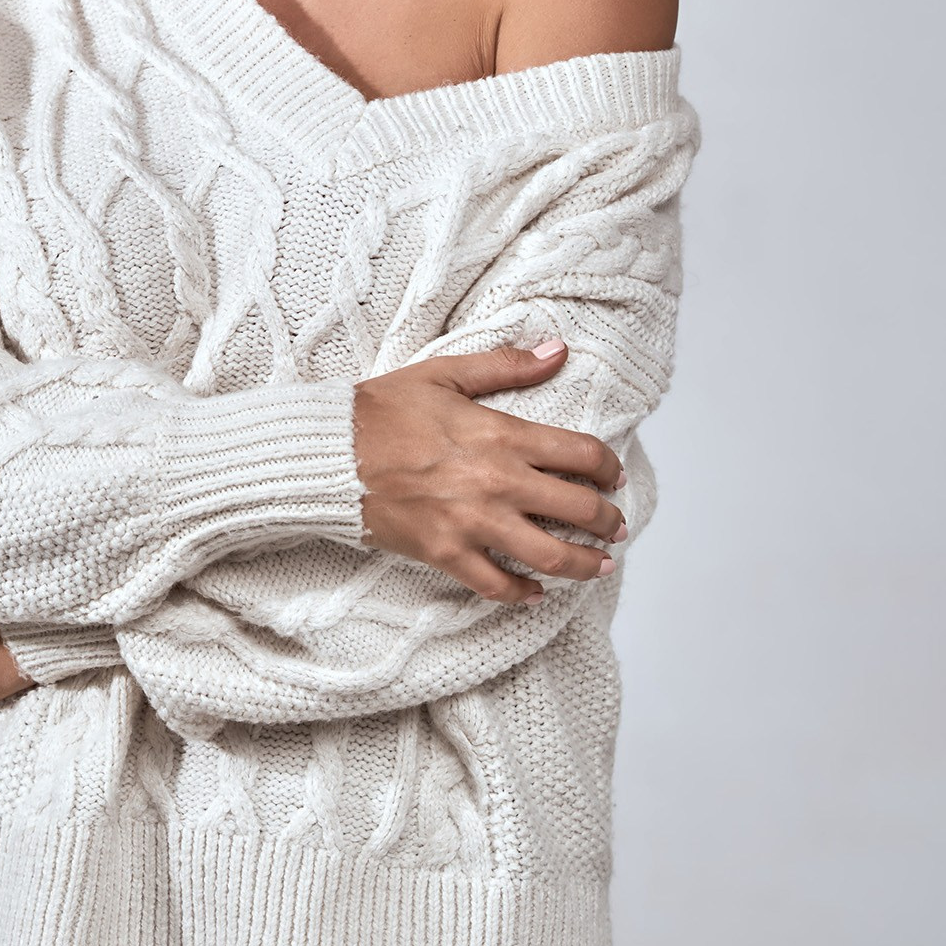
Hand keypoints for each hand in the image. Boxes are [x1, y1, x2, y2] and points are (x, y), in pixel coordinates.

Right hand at [353, 338, 627, 604]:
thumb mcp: (446, 373)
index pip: (582, 455)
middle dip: (608, 521)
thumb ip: (507, 366)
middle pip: (579, 509)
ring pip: (550, 556)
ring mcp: (473, 523)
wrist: (328, 452)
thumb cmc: (382, 410)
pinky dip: (523, 594)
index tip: (614, 477)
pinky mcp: (445, 553)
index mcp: (502, 435)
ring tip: (598, 567)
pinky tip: (536, 593)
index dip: (609, 468)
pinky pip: (497, 585)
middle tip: (616, 527)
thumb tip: (558, 351)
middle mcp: (498, 483)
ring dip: (584, 564)